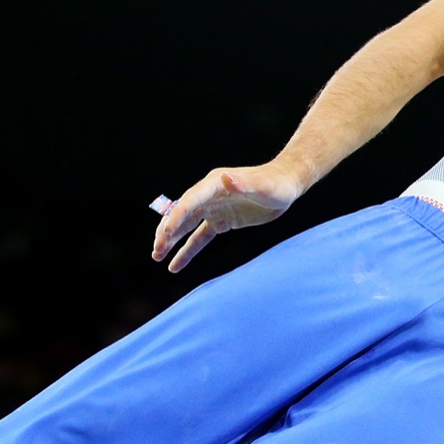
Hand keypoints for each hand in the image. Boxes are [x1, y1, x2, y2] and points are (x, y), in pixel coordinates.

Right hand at [151, 162, 306, 272]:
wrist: (287, 184)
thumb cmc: (277, 183)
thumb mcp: (263, 186)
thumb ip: (244, 183)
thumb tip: (226, 178)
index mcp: (215, 184)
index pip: (190, 201)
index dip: (177, 216)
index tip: (165, 233)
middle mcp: (210, 195)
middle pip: (182, 214)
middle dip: (168, 231)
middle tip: (157, 249)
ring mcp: (214, 208)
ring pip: (187, 226)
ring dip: (171, 240)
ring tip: (156, 256)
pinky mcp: (222, 220)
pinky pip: (200, 237)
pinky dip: (188, 250)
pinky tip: (175, 265)